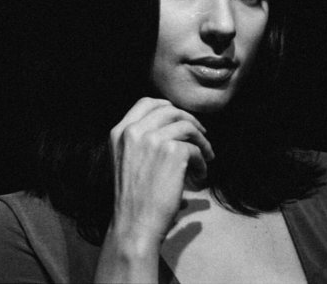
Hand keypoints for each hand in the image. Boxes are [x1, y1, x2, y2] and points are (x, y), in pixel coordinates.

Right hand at [108, 97, 214, 245]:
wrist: (134, 224)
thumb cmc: (132, 197)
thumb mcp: (123, 159)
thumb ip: (139, 139)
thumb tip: (170, 125)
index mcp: (120, 132)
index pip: (146, 102)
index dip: (167, 106)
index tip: (180, 117)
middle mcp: (134, 130)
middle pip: (171, 111)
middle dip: (190, 120)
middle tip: (201, 134)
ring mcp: (153, 139)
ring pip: (187, 127)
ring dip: (201, 141)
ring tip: (206, 156)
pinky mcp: (173, 151)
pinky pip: (195, 148)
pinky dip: (203, 161)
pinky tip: (200, 174)